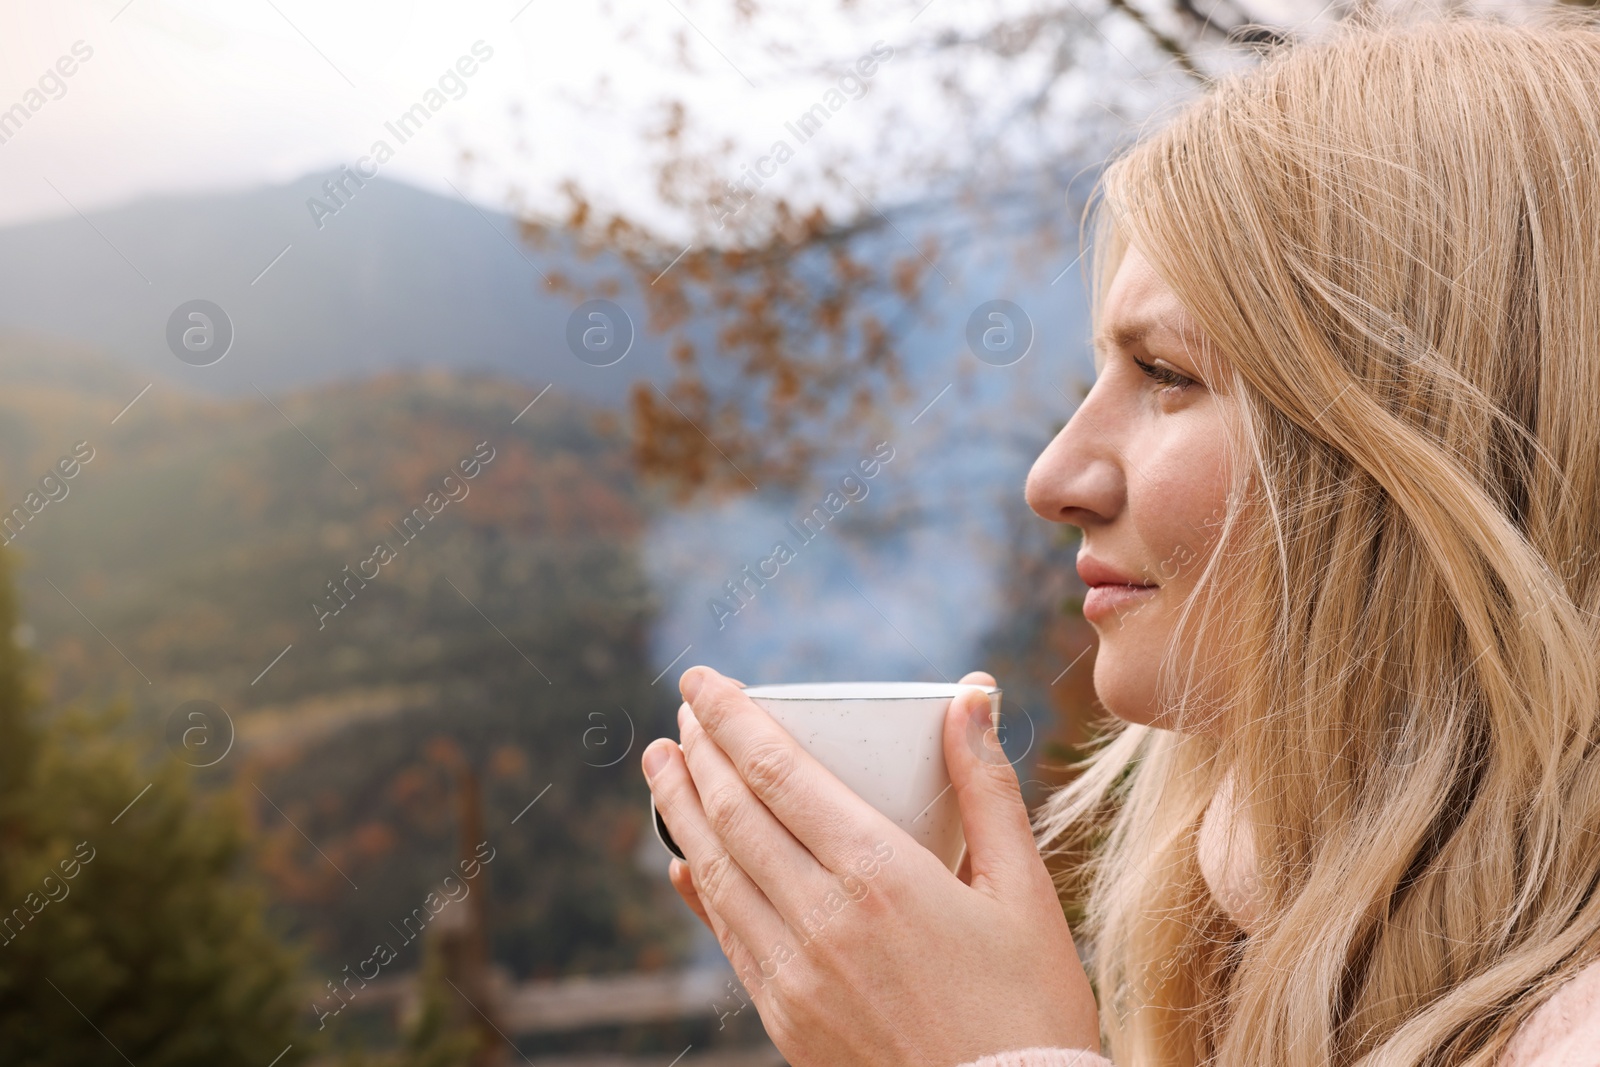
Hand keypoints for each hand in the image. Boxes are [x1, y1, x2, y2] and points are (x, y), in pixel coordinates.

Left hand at [641, 666, 1100, 1065]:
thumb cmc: (1030, 1005)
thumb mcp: (1024, 889)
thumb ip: (987, 787)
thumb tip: (970, 696)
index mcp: (880, 875)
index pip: (778, 773)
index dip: (731, 719)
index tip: (701, 680)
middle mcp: (822, 920)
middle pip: (733, 814)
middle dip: (698, 753)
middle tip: (681, 712)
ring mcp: (794, 975)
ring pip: (715, 873)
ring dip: (680, 810)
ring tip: (661, 766)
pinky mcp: (785, 1020)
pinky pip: (726, 937)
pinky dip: (697, 890)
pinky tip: (683, 863)